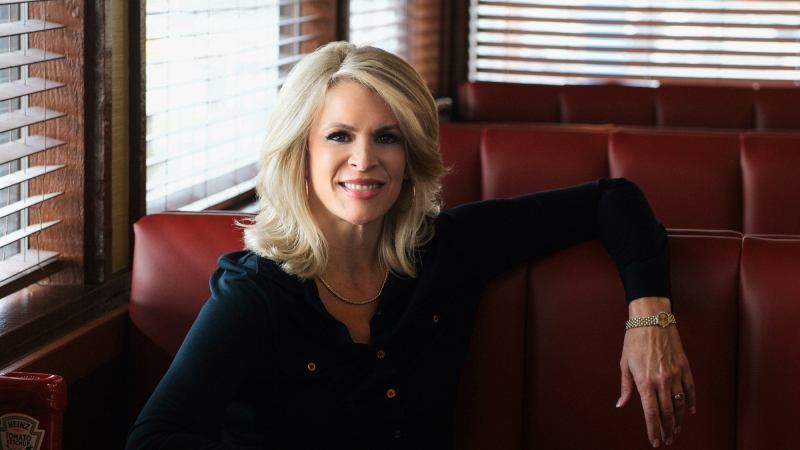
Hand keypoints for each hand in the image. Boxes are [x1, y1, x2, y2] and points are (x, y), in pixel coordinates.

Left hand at [617, 297, 695, 447]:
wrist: (652, 319)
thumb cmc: (634, 340)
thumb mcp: (624, 364)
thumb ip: (626, 387)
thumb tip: (621, 404)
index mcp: (644, 381)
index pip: (651, 413)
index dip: (653, 429)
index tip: (655, 441)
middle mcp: (661, 380)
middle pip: (667, 412)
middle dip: (666, 429)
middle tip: (666, 439)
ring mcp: (675, 374)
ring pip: (680, 404)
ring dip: (679, 419)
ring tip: (676, 429)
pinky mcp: (684, 367)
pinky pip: (691, 389)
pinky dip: (691, 402)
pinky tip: (690, 411)